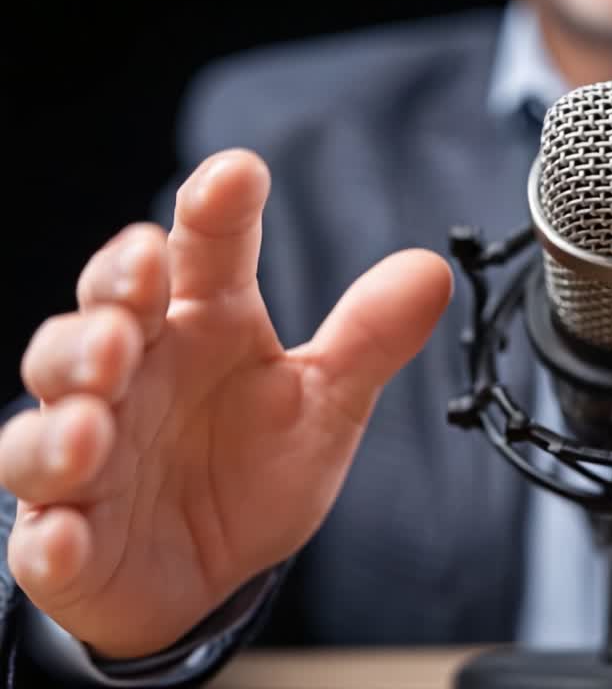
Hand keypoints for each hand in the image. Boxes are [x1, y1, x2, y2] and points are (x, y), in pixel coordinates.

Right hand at [0, 150, 451, 657]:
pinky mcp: (65, 539)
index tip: (240, 174)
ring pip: (48, 420)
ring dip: (66, 412)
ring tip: (95, 419)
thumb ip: (367, 338)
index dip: (214, 210)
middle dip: (110, 300)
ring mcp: (87, 457)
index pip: (199, 252)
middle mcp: (132, 377)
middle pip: (99, 318)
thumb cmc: (250, 466)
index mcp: (199, 327)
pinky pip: (46, 538)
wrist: (209, 570)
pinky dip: (53, 538)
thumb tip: (432, 269)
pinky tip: (68, 538)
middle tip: (141, 290)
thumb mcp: (323, 401)